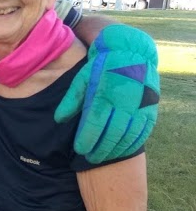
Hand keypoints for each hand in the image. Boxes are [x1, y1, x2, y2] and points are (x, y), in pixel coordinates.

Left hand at [54, 24, 158, 162]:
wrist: (131, 52)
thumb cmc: (101, 66)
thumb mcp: (83, 77)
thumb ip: (72, 99)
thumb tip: (58, 119)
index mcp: (106, 92)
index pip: (96, 122)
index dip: (88, 138)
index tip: (79, 149)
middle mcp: (126, 100)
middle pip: (113, 132)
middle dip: (101, 148)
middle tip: (90, 159)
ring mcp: (141, 105)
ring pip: (129, 134)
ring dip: (116, 149)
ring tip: (103, 158)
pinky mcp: (151, 108)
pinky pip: (143, 131)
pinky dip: (132, 143)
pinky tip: (122, 150)